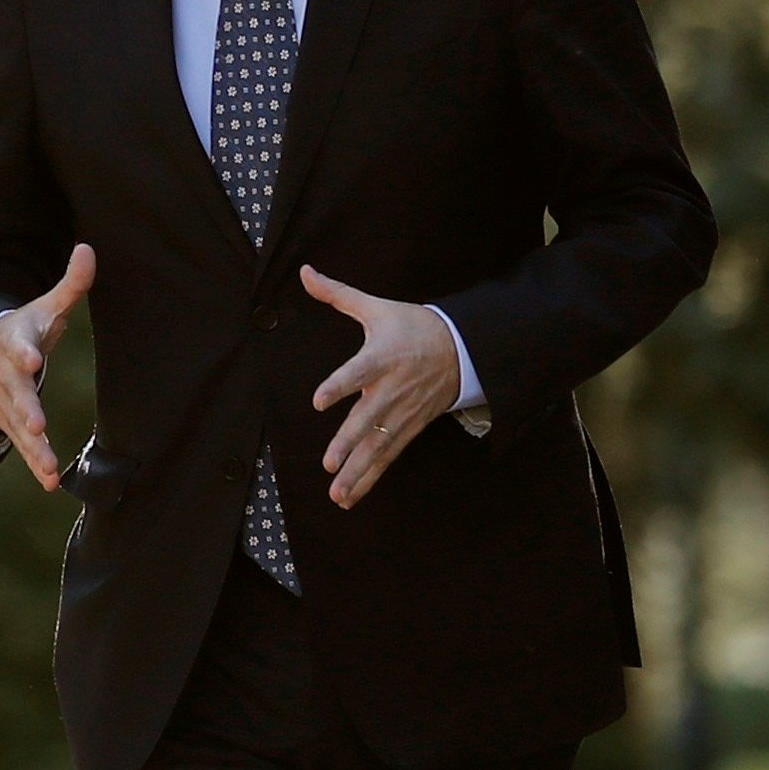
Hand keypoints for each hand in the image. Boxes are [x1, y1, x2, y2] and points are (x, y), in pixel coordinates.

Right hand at [0, 244, 96, 489]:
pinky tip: (50, 482)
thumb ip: (70, 284)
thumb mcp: (44, 306)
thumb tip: (88, 249)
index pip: (18, 347)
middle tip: (37, 424)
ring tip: (48, 469)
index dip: (23, 353)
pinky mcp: (11, 422)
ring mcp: (5, 403)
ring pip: (16, 427)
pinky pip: (21, 446)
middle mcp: (6, 377)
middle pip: (15, 394)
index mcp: (14, 344)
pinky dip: (34, 462)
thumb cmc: (23, 329)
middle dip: (25, 409)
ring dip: (32, 448)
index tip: (31, 359)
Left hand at [301, 265, 464, 507]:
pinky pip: (388, 457)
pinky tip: (349, 497)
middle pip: (368, 419)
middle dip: (349, 442)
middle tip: (329, 462)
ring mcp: (402, 413)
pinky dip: (370, 478)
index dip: (339, 385)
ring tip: (336, 493)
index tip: (319, 400)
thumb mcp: (378, 307)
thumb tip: (305, 273)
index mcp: (382, 357)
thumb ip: (338, 294)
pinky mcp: (410, 428)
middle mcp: (392, 389)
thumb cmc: (413, 327)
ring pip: (378, 446)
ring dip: (357, 471)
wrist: (463, 348)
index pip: (358, 372)